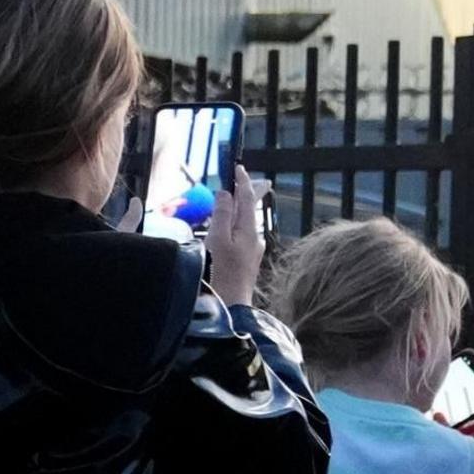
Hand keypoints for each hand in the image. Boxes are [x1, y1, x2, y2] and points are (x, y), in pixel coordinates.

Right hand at [205, 169, 268, 307]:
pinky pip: (241, 237)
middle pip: (248, 209)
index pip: (246, 197)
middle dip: (243, 194)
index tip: (237, 166)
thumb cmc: (222, 273)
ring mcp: (252, 251)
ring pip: (244, 224)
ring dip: (237, 211)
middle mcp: (254, 238)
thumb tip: (225, 193)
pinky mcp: (247, 262)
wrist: (231, 307)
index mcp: (248, 229)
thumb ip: (222, 214)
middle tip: (240, 179)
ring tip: (228, 204)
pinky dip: (234, 228)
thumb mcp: (218, 239)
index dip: (242, 180)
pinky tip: (226, 234)